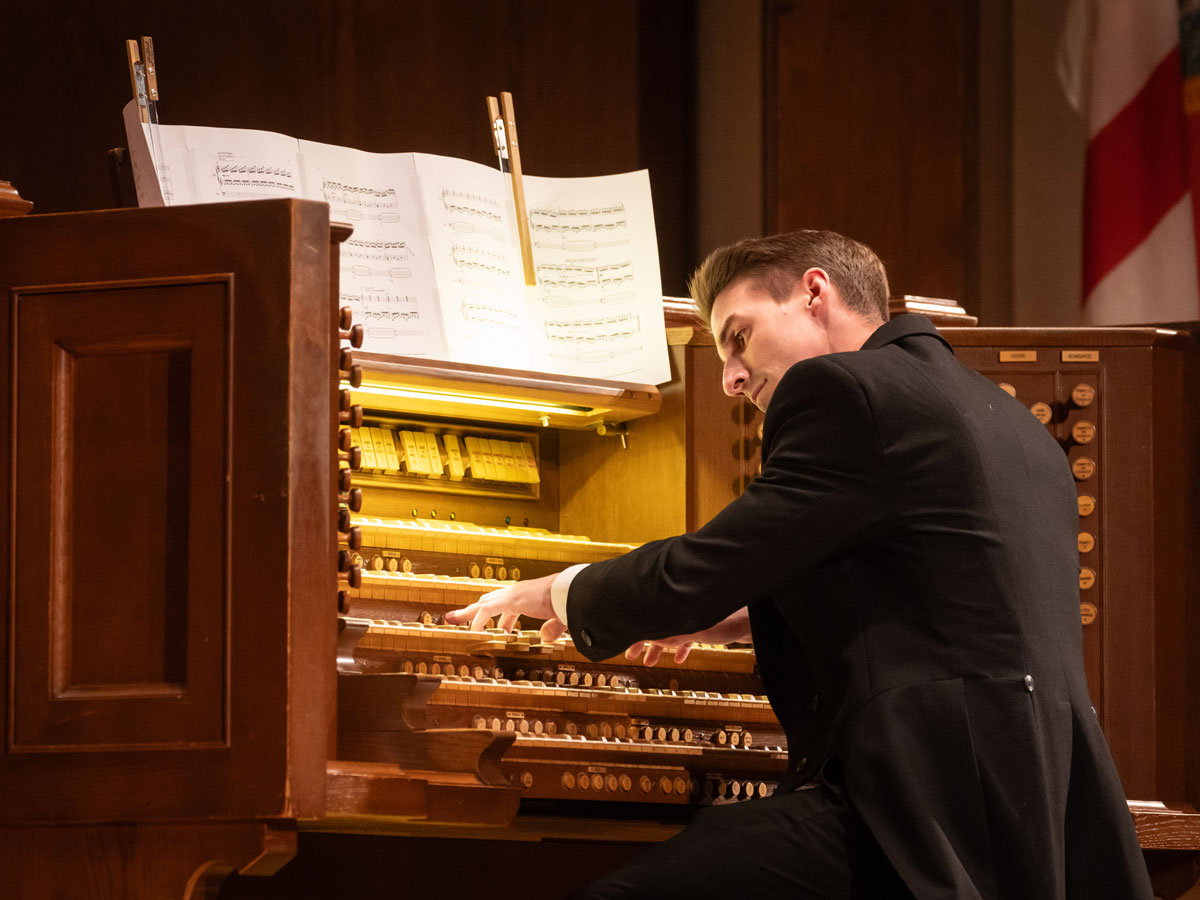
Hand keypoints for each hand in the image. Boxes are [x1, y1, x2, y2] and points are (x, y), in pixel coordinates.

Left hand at [444, 573, 566, 642]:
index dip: (499, 619)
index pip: (506, 606)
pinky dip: (478, 622)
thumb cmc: (569, 601)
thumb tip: (546, 638)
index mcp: (527, 596)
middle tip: (458, 617)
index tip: (500, 632)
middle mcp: (516, 593)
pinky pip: (487, 611)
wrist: (572, 590)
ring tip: (451, 619)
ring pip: (482, 604)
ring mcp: (512, 594)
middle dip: (473, 611)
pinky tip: (473, 633)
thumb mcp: (559, 618)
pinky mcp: (510, 599)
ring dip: (467, 613)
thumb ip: (552, 628)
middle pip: (488, 601)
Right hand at [624, 606, 751, 666]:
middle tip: (630, 654)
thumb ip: (670, 635)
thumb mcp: (693, 631)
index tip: (623, 640)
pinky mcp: (702, 623)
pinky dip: (680, 648)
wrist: (748, 621)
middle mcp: (679, 608)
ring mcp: (691, 616)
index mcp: (673, 605)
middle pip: (655, 624)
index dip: (634, 630)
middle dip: (642, 641)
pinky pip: (686, 636)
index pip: (648, 617)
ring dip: (659, 648)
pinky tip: (679, 659)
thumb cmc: (724, 620)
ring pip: (669, 632)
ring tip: (649, 662)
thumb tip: (648, 638)